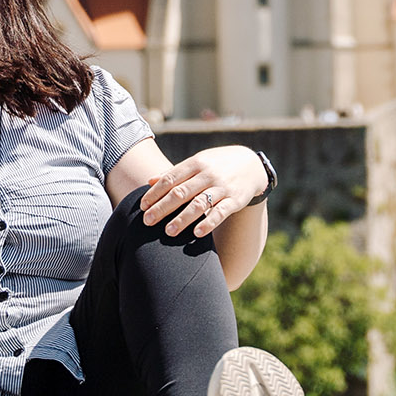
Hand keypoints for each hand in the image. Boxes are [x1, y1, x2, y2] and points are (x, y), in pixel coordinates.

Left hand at [142, 147, 264, 237]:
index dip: (155, 193)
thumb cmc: (218, 165)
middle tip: (147, 221)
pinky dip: (209, 223)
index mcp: (196, 163)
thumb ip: (175, 173)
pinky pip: (221, 212)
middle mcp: (208, 174)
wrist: (252, 165)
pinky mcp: (236, 200)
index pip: (170, 179)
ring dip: (182, 218)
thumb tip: (150, 181)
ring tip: (168, 231)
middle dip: (162, 208)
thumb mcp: (198, 163)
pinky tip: (197, 233)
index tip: (142, 206)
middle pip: (181, 192)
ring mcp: (222, 187)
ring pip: (199, 204)